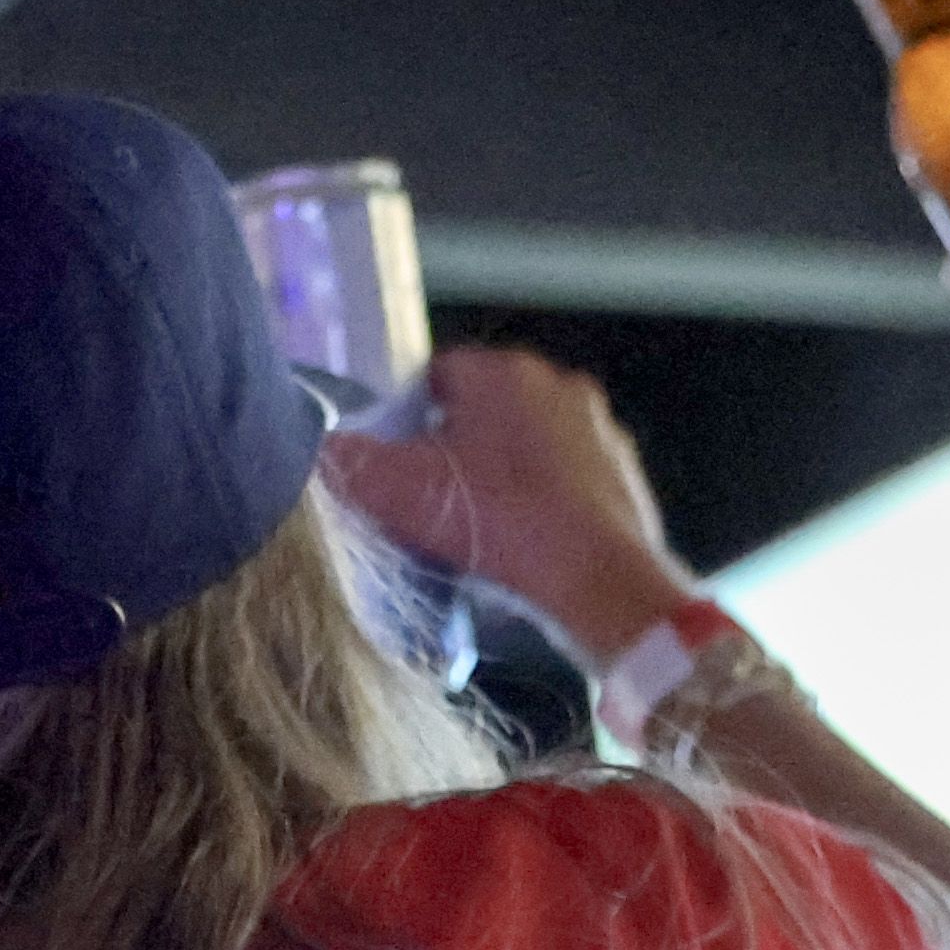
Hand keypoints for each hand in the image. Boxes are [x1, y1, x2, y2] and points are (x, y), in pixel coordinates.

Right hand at [312, 346, 702, 668]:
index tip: (401, 464)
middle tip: (436, 500)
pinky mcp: (624, 472)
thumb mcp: (400, 494)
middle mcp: (556, 384)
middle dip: (459, 448)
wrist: (596, 578)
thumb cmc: (501, 523)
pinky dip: (547, 501)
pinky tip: (529, 542)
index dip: (409, 419)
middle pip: (486, 409)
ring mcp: (598, 427)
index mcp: (501, 371)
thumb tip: (325, 454)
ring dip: (504, 474)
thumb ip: (351, 464)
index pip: (437, 375)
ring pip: (530, 443)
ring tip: (483, 528)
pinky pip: (569, 478)